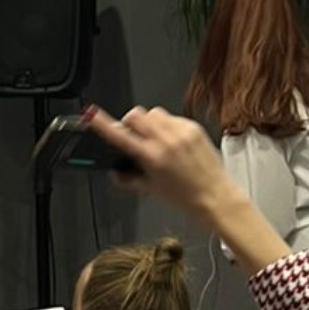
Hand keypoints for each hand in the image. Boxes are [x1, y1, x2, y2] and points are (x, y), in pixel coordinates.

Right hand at [84, 105, 233, 220]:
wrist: (216, 196)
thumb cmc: (187, 197)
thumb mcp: (151, 190)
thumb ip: (128, 179)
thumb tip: (115, 173)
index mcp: (152, 157)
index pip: (120, 135)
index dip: (103, 123)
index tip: (92, 115)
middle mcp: (166, 141)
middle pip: (136, 114)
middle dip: (130, 123)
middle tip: (134, 135)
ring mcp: (181, 132)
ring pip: (154, 112)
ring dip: (149, 122)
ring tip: (155, 138)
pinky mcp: (193, 128)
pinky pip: (172, 117)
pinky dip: (167, 125)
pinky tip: (173, 141)